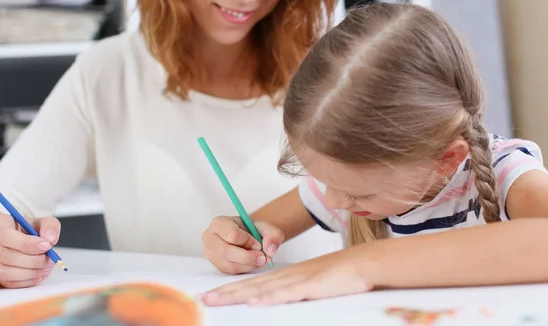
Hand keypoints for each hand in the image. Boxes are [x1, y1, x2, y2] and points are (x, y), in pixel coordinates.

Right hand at [0, 213, 60, 287]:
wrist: (11, 239)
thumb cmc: (26, 229)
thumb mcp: (40, 221)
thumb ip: (49, 226)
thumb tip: (50, 240)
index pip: (5, 236)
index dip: (27, 244)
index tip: (46, 246)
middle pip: (7, 257)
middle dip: (33, 260)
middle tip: (51, 259)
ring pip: (6, 273)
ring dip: (31, 273)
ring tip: (47, 267)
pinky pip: (9, 283)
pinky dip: (28, 281)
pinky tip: (41, 273)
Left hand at [200, 249, 372, 305]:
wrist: (362, 263)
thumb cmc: (340, 275)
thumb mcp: (311, 283)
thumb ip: (294, 290)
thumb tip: (276, 300)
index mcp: (286, 276)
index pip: (252, 284)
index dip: (231, 290)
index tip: (213, 295)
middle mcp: (286, 276)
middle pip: (250, 286)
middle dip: (225, 292)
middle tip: (203, 299)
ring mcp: (297, 281)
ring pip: (261, 289)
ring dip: (237, 295)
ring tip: (216, 299)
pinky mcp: (311, 287)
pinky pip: (287, 293)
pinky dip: (269, 298)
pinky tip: (253, 302)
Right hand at [202, 216, 284, 274]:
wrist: (248, 237)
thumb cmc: (253, 230)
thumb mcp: (266, 227)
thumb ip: (273, 235)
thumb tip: (270, 250)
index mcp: (219, 223)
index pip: (232, 235)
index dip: (249, 241)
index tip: (258, 243)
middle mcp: (210, 238)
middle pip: (226, 252)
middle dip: (248, 257)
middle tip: (262, 258)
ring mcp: (211, 253)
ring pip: (229, 265)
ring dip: (248, 265)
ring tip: (258, 259)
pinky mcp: (216, 265)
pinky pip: (230, 272)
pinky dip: (244, 269)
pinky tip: (250, 263)